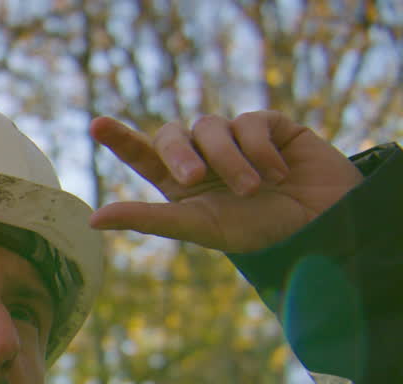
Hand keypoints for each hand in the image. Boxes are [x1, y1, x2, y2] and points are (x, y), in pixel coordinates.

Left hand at [89, 111, 362, 252]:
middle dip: (180, 153)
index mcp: (179, 183)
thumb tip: (92, 220)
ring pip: (211, 127)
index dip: (121, 139)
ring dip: (230, 159)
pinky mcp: (268, 125)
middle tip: (195, 179)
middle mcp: (202, 156)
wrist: (320, 224)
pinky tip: (280, 173)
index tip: (96, 125)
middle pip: (173, 135)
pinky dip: (261, 149)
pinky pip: (250, 122)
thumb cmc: (256, 233)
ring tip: (255, 189)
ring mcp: (235, 138)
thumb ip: (147, 219)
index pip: (143, 154)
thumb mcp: (198, 227)